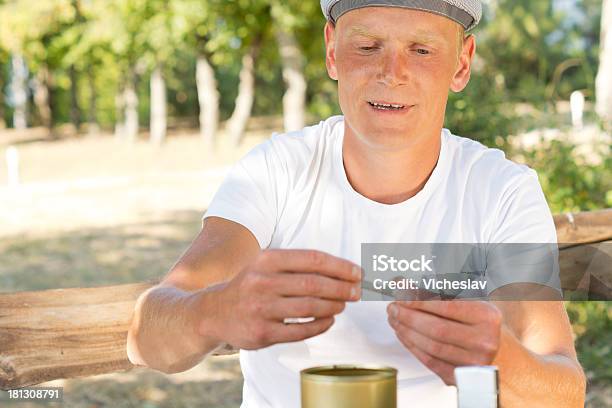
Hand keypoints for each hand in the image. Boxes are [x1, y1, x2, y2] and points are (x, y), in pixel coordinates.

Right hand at [202, 249, 360, 349]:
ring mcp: (261, 309)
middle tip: (357, 292)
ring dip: (333, 306)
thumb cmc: (250, 286)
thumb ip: (297, 265)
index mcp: (266, 260)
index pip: (312, 259)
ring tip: (343, 305)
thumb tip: (341, 269)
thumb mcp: (265, 265)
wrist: (213, 313)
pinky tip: (328, 320)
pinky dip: (320, 325)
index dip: (340, 266)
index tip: (357, 272)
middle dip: (342, 288)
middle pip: (314, 283)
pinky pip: (301, 330)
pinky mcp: (262, 333)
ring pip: (309, 307)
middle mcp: (262, 282)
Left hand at [387, 300, 501, 384]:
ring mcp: (474, 362)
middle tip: (393, 308)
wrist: (500, 354)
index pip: (447, 307)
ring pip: (431, 347)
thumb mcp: (465, 302)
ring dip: (407, 332)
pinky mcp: (462, 377)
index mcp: (487, 317)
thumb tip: (401, 284)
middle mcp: (485, 341)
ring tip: (395, 320)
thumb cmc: (477, 324)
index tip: (401, 296)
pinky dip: (413, 347)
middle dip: (409, 317)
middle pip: (437, 329)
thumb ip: (434, 292)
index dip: (420, 301)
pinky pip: (431, 362)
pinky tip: (404, 335)